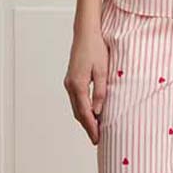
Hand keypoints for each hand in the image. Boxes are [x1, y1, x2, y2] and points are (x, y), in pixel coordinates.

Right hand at [64, 25, 108, 144]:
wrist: (85, 33)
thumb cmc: (96, 49)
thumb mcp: (103, 70)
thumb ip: (100, 91)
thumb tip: (98, 111)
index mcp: (78, 84)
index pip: (85, 113)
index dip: (91, 127)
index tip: (97, 139)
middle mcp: (70, 85)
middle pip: (78, 113)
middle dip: (87, 127)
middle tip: (97, 140)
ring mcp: (69, 83)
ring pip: (76, 107)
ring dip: (85, 119)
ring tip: (95, 130)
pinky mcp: (71, 80)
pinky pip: (76, 100)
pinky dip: (83, 110)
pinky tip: (91, 114)